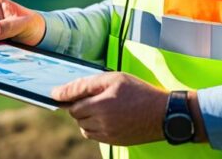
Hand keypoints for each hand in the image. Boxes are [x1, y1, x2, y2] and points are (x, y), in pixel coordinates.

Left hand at [51, 72, 175, 145]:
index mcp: (101, 106)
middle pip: (77, 116)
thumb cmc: (138, 91)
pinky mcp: (114, 141)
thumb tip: (58, 93)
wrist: (162, 113)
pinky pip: (94, 135)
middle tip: (96, 96)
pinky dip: (95, 126)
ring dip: (87, 117)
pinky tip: (108, 116)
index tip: (69, 95)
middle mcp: (102, 124)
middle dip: (81, 106)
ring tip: (103, 106)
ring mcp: (108, 135)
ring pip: (84, 127)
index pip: (72, 106)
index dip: (71, 98)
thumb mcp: (112, 79)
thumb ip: (83, 85)